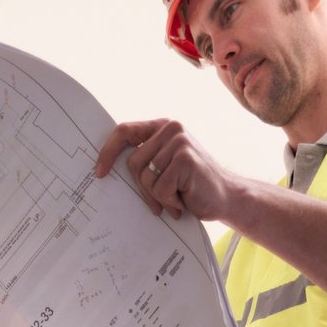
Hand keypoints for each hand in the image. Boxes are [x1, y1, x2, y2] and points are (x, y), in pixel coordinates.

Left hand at [95, 119, 239, 221]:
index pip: (124, 131)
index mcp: (162, 126)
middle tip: (161, 200)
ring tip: (177, 197)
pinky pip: (160, 187)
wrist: (226, 197)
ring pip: (146, 177)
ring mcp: (179, 142)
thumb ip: (145, 158)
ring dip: (159, 196)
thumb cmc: (191, 185)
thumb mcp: (165, 165)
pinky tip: (184, 199)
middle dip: (143, 187)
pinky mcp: (185, 159)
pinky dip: (169, 200)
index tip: (99, 172)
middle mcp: (171, 128)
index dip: (108, 152)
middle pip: (133, 162)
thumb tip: (104, 166)